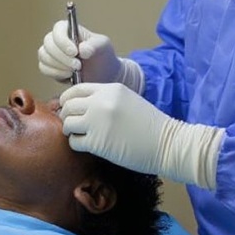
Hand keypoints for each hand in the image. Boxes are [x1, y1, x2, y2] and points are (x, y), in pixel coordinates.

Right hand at [37, 21, 143, 91]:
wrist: (103, 74)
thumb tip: (82, 49)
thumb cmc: (103, 55)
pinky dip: (55, 73)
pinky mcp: (49, 67)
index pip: (58, 29)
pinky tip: (68, 76)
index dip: (63, 40)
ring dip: (59, 66)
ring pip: (44, 57)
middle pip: (48, 44)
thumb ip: (94, 45)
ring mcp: (51, 53)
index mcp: (69, 29)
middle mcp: (57, 40)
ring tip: (74, 71)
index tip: (74, 52)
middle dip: (62, 57)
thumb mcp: (103, 47)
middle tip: (77, 66)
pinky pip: (44, 68)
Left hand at [58, 83, 224, 189]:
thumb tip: (81, 105)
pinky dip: (77, 144)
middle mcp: (101, 102)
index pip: (76, 89)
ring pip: (68, 123)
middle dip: (67, 116)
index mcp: (110, 89)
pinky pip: (74, 142)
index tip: (70, 109)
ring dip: (70, 131)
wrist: (167, 144)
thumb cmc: (150, 124)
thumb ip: (106, 98)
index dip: (68, 100)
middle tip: (74, 125)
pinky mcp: (98, 143)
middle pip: (68, 106)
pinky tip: (87, 145)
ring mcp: (98, 122)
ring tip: (80, 135)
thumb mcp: (128, 100)